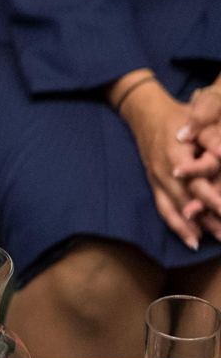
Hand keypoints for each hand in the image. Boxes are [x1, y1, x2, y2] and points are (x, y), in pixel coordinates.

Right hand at [120, 80, 220, 248]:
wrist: (145, 114)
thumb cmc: (177, 116)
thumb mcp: (196, 119)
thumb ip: (212, 139)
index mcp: (174, 154)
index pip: (195, 181)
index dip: (210, 198)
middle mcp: (163, 170)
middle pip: (185, 200)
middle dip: (205, 220)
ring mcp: (156, 179)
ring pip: (173, 209)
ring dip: (191, 228)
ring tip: (208, 243)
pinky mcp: (154, 184)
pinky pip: (163, 208)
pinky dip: (176, 225)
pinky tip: (191, 238)